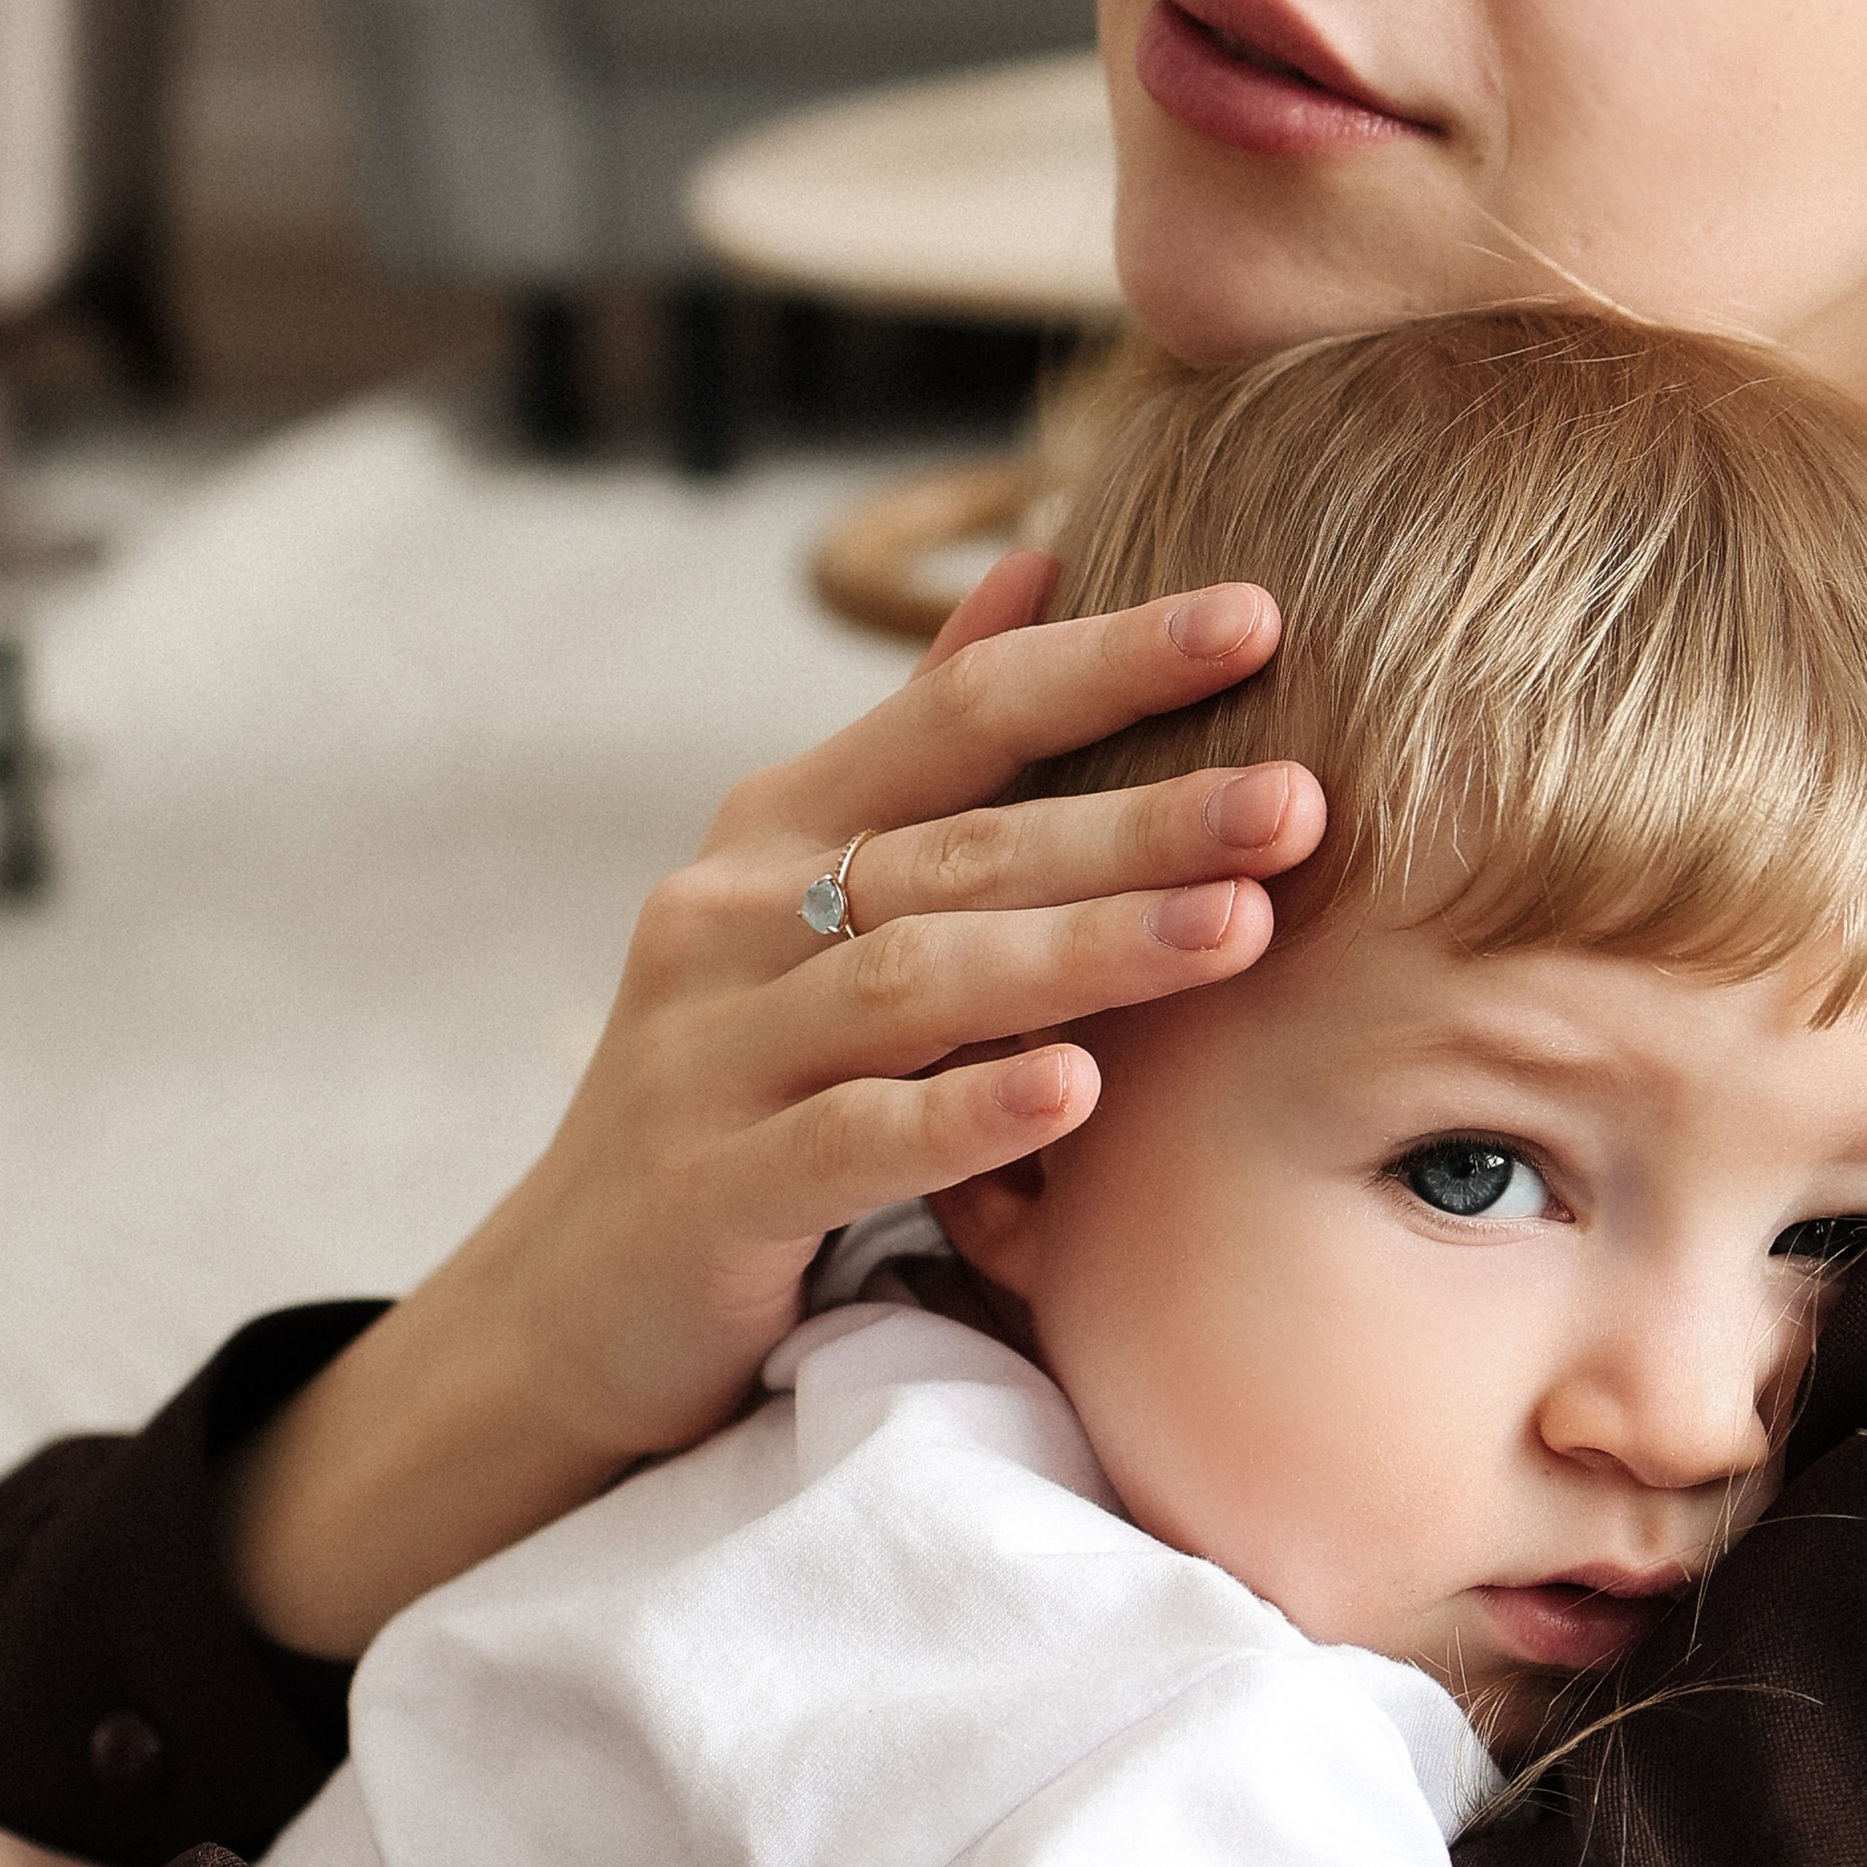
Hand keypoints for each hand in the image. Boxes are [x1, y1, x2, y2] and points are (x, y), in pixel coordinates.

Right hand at [225, 557, 1327, 1656]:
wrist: (571, 1301)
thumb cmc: (740, 1094)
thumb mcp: (808, 908)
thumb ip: (920, 753)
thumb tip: (1035, 564)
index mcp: (773, 835)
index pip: (955, 715)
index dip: (1102, 660)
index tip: (1256, 616)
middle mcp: (729, 921)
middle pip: (959, 850)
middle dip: (1137, 819)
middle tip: (1294, 801)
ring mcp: (709, 1055)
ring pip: (915, 983)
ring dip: (1081, 952)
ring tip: (1234, 931)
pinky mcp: (712, 1191)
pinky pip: (854, 1141)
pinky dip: (964, 1117)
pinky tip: (1075, 1094)